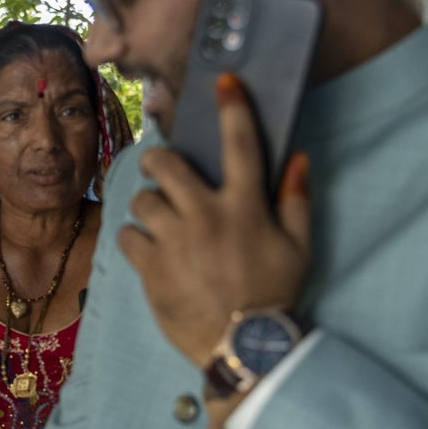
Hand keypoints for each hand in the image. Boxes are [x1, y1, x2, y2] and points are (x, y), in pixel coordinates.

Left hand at [120, 72, 311, 367]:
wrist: (240, 346)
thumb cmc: (273, 294)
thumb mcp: (299, 248)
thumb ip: (298, 200)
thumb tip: (299, 157)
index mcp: (245, 207)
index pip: (240, 145)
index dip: (233, 108)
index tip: (224, 82)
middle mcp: (207, 216)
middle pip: (167, 164)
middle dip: (159, 160)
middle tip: (163, 172)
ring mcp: (175, 241)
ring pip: (143, 199)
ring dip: (148, 204)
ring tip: (158, 219)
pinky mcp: (151, 267)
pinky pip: (128, 235)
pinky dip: (134, 237)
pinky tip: (148, 248)